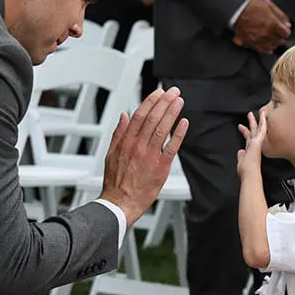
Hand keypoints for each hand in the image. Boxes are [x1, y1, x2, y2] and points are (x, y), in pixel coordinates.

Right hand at [100, 86, 188, 225]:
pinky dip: (178, 133)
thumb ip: (119, 133)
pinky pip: (171, 147)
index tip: (159, 93)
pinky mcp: (161, 167)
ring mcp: (150, 156)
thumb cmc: (116, 181)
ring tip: (179, 101)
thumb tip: (124, 115)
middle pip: (153, 118)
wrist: (120, 202)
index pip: (140, 115)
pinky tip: (184, 123)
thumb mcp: (111, 153)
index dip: (151, 102)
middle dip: (164, 103)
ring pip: (162, 129)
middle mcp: (138, 146)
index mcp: (126, 141)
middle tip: (174, 92)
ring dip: (172, 113)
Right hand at [233, 0, 291, 54]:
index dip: (285, 31)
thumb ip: (280, 15)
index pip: (286, 33)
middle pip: (279, 41)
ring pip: (271, 47)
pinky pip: (261, 50)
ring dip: (273, 44)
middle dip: (280, 38)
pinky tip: (267, 48)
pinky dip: (265, 50)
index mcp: (273, 24)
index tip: (283, 30)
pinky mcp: (250, 42)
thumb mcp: (268, 6)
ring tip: (272, 40)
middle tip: (277, 35)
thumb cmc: (252, 6)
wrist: (235, 9)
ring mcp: (258, 39)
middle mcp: (266, 34)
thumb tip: (288, 24)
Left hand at [236, 110, 267, 177]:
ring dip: (255, 120)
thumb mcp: (242, 161)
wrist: (250, 173)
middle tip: (250, 115)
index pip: (249, 139)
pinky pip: (261, 129)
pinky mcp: (258, 141)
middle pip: (254, 132)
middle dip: (251, 124)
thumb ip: (241, 155)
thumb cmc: (246, 170)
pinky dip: (262, 122)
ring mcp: (258, 143)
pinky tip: (262, 115)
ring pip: (257, 129)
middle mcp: (256, 146)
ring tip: (254, 111)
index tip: (242, 127)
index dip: (245, 132)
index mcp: (252, 151)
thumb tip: (240, 151)